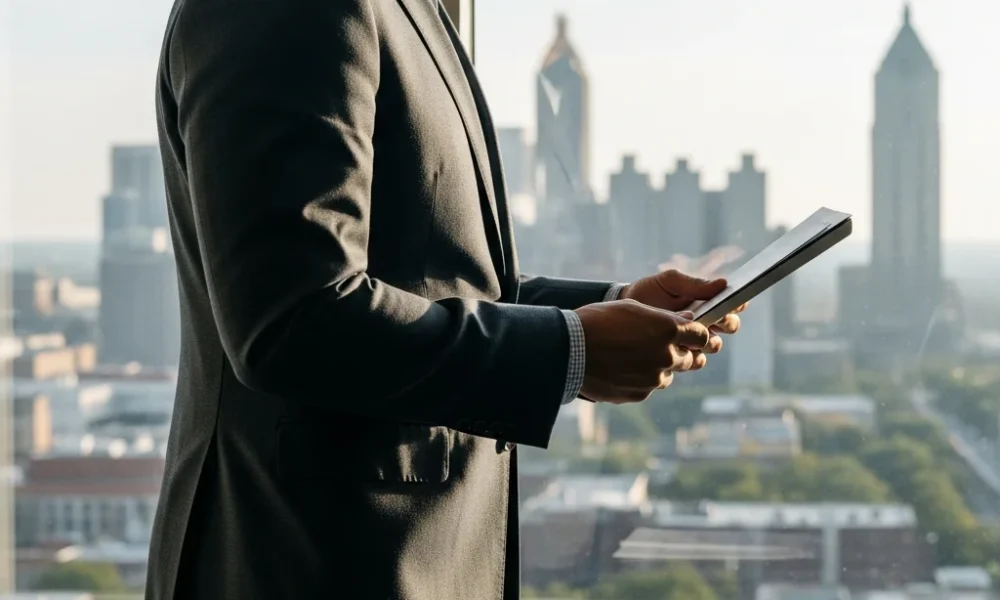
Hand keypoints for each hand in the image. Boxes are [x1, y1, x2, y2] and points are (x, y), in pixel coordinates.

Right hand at [574, 299, 711, 403]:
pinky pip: (648, 388)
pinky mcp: (639, 394)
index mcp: (668, 330)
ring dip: (658, 367)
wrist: (568, 350)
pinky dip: (639, 380)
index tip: (688, 334)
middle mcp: (666, 356)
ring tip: (630, 357)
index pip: (702, 336)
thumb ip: (664, 317)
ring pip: (668, 375)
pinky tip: (619, 369)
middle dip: (678, 352)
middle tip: (654, 345)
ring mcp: (653, 379)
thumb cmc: (598, 321)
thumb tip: (687, 320)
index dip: (696, 335)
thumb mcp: (633, 308)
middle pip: (689, 359)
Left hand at [620, 269, 745, 352]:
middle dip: (725, 322)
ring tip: (695, 334)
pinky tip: (682, 347)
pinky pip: (697, 361)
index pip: (733, 304)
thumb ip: (694, 284)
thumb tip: (723, 283)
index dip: (738, 303)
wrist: (622, 311)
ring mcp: (694, 340)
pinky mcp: (681, 356)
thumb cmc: (648, 292)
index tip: (734, 302)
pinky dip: (693, 355)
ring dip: (709, 340)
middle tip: (714, 318)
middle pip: (730, 326)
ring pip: (715, 346)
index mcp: (707, 302)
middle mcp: (706, 322)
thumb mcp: (669, 282)